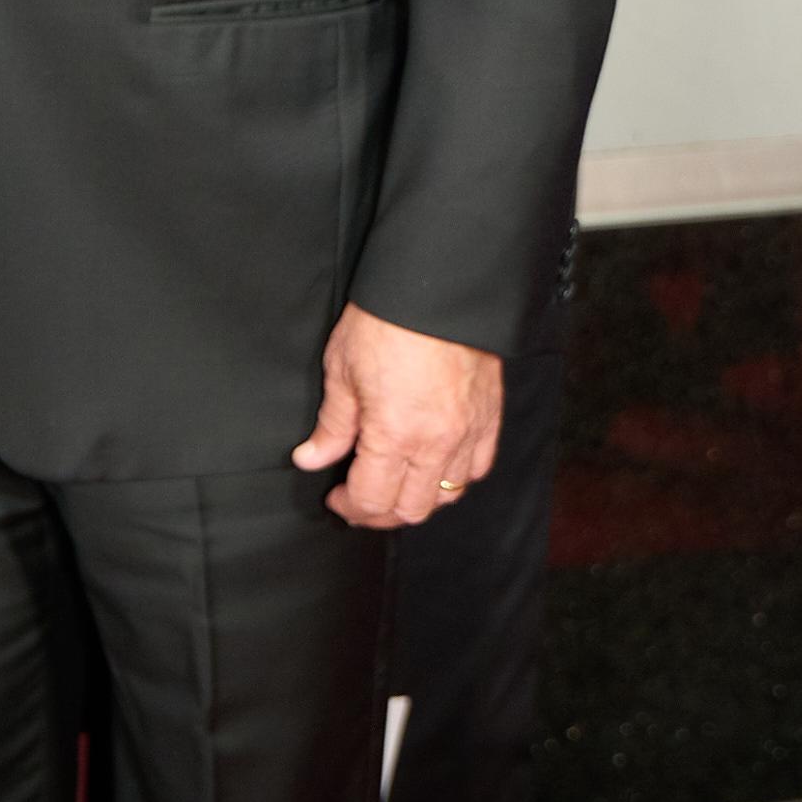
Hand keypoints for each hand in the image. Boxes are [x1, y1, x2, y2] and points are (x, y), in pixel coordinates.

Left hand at [293, 303, 501, 528]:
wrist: (435, 288)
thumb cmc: (385, 321)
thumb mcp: (342, 370)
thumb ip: (332, 425)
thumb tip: (311, 458)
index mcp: (394, 435)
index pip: (373, 500)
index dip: (350, 507)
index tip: (336, 498)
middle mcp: (437, 442)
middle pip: (411, 509)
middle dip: (380, 512)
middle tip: (359, 498)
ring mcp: (469, 433)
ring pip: (448, 495)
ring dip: (417, 499)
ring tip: (394, 484)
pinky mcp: (490, 418)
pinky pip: (477, 468)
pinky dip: (454, 477)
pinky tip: (433, 466)